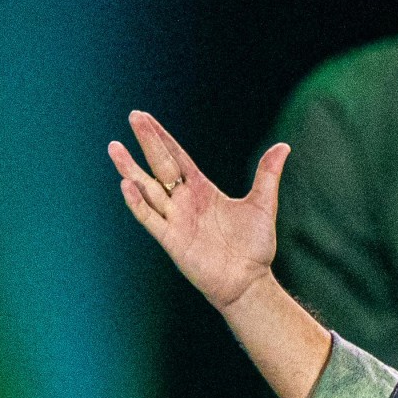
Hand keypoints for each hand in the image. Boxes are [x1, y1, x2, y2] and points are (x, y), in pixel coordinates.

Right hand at [111, 110, 289, 312]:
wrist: (249, 282)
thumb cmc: (254, 246)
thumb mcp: (262, 205)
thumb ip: (267, 175)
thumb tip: (283, 146)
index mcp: (202, 190)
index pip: (177, 157)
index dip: (162, 137)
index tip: (144, 117)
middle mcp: (185, 201)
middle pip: (161, 164)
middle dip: (147, 141)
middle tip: (133, 116)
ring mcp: (176, 219)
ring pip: (148, 188)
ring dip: (131, 169)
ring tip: (114, 148)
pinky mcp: (172, 240)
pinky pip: (150, 218)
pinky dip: (138, 202)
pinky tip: (127, 184)